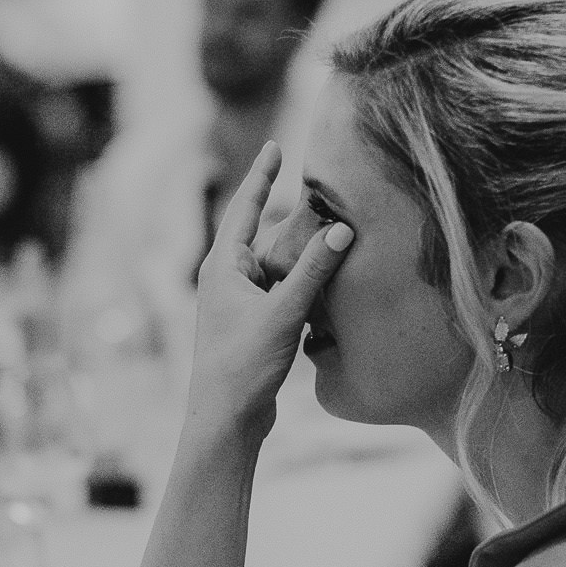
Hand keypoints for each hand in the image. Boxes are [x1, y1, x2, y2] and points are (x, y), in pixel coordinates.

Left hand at [186, 143, 350, 437]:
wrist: (227, 420)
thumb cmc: (244, 366)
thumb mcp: (283, 313)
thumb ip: (314, 271)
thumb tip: (342, 230)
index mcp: (223, 267)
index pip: (244, 207)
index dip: (262, 175)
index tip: (275, 146)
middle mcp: (226, 280)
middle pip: (264, 234)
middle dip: (292, 216)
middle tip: (321, 192)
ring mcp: (238, 304)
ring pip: (276, 265)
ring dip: (301, 252)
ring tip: (333, 233)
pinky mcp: (253, 326)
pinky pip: (281, 290)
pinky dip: (303, 281)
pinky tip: (327, 283)